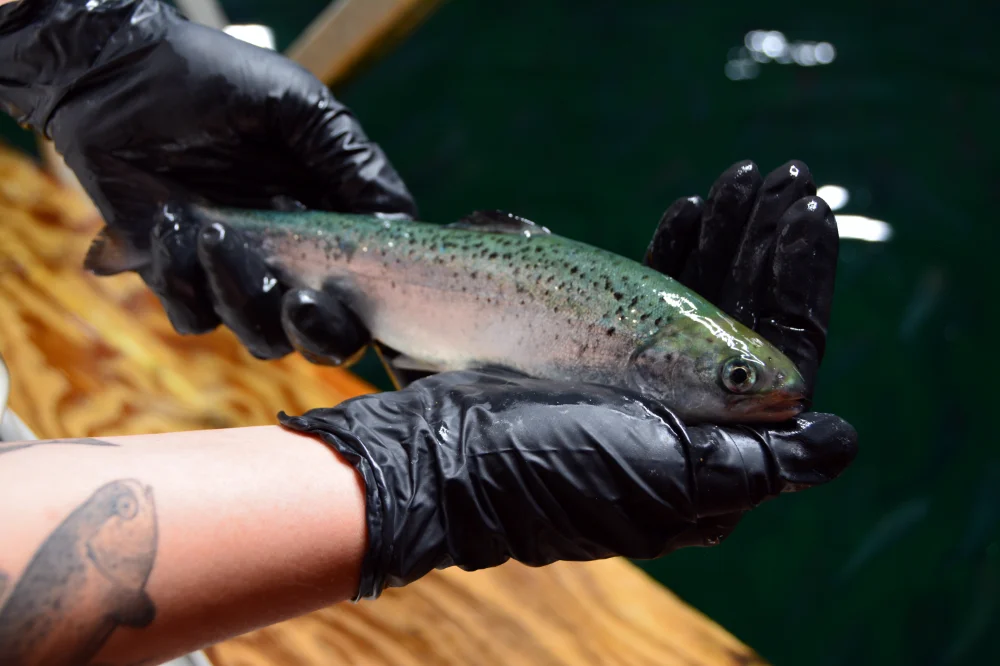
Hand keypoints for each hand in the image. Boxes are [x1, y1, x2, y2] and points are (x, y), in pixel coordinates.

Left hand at [0, 0, 411, 360]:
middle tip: (298, 299)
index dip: (366, 310)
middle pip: (323, 336)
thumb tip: (402, 220)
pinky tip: (171, 220)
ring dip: (242, 292)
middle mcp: (291, 261)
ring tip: (214, 230)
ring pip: (260, 335)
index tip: (352, 290)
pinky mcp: (178, 277)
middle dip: (316, 330)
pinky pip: (192, 314)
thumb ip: (352, 162)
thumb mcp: (299, 108)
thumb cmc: (218, 81)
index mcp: (331, 227)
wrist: (121, 72)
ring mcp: (235, 274)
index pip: (365, 293)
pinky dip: (182, 277)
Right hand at [276, 160, 857, 599]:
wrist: (438, 455)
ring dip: (722, 240)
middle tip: (781, 178)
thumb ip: (758, 458)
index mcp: (712, 456)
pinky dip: (669, 253)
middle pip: (742, 322)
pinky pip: (644, 299)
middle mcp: (681, 421)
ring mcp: (634, 387)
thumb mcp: (669, 475)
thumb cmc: (551, 468)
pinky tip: (684, 214)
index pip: (780, 364)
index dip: (797, 286)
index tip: (806, 215)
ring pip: (698, 302)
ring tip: (737, 183)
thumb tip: (840, 438)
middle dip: (762, 247)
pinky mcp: (587, 359)